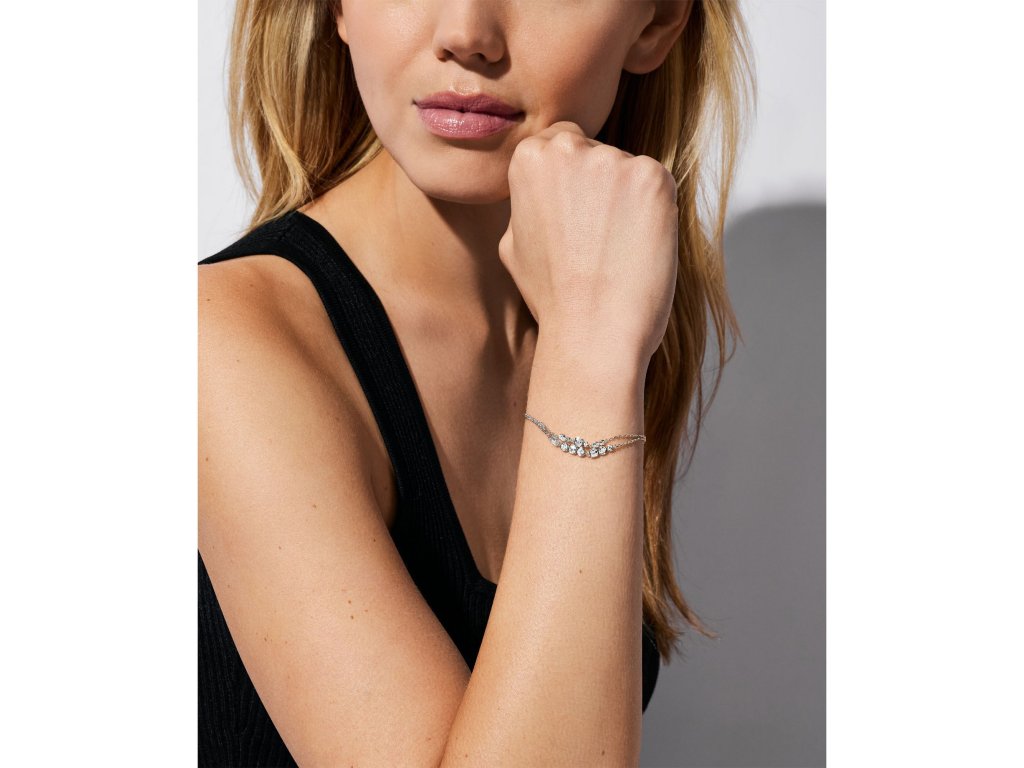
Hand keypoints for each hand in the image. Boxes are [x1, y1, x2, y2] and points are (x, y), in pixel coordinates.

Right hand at [499, 121, 678, 364]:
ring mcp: (614, 160)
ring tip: (616, 250)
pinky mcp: (654, 178)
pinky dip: (655, 214)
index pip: (561, 142)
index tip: (577, 215)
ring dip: (629, 201)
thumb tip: (540, 191)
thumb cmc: (553, 296)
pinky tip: (638, 248)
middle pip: (597, 152)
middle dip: (600, 187)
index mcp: (529, 158)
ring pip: (629, 171)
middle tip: (596, 239)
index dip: (573, 182)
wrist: (592, 332)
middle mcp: (569, 149)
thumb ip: (527, 203)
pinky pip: (657, 187)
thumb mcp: (512, 243)